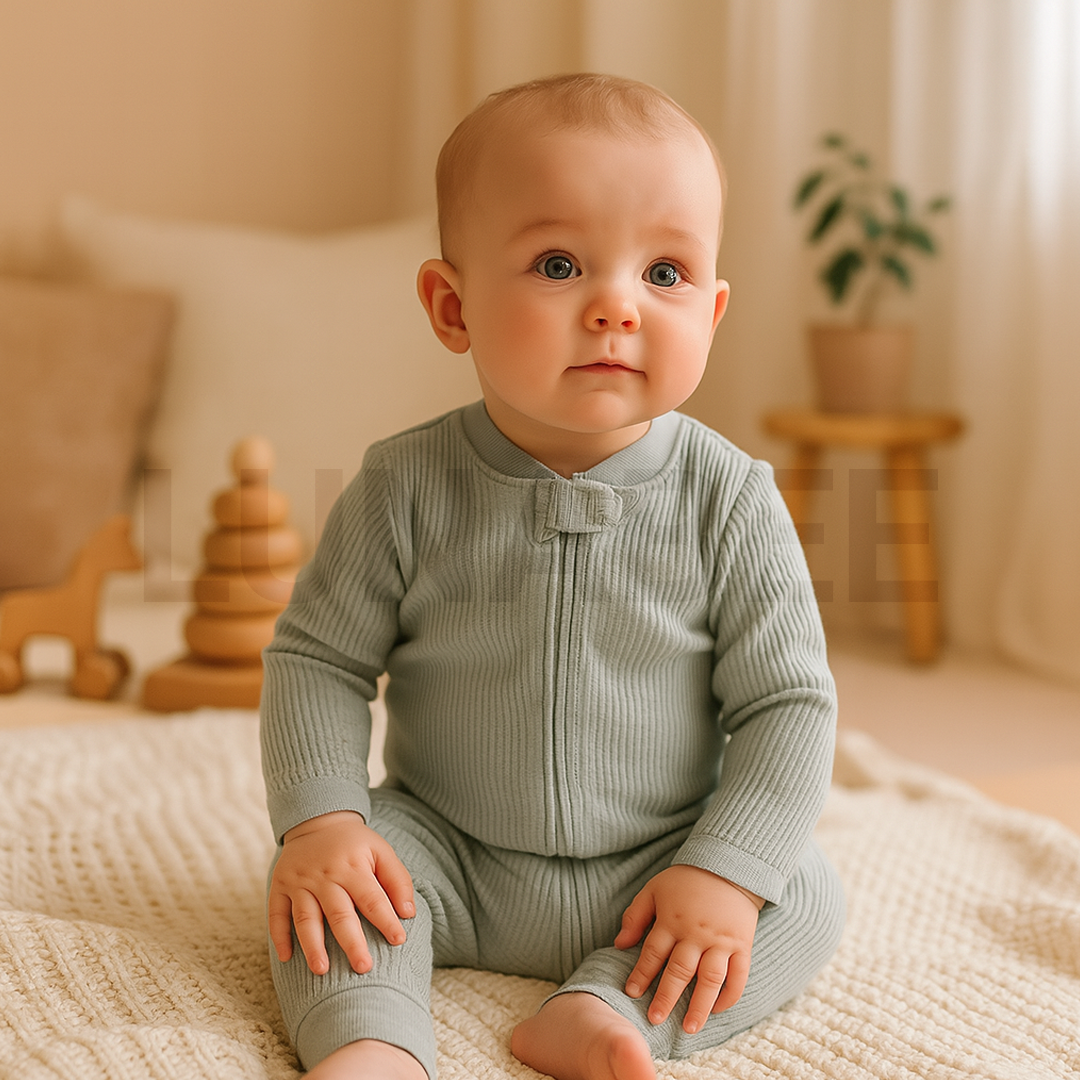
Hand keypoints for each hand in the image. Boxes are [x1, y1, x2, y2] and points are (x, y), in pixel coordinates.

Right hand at [268, 810, 414, 975]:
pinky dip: (279, 937)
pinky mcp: (279, 886)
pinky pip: (276, 914)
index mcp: (353, 867)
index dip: (386, 920)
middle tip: (363, 968)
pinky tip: (287, 958)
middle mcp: (325, 876)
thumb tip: (408, 914)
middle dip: (351, 942)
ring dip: (313, 945)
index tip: (399, 940)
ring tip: (321, 970)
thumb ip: (398, 880)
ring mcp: (299, 882)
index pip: (372, 899)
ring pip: (305, 918)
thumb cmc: (355, 845)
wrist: (318, 820)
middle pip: (339, 914)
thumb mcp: (381, 851)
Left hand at [615, 865, 761, 1033]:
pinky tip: (717, 1010)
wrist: (729, 865)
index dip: (641, 974)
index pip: (653, 952)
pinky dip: (729, 995)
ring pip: (710, 979)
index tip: (632, 993)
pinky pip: (738, 975)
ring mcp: (721, 941)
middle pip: (679, 971)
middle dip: (666, 997)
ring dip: (699, 1006)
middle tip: (654, 1019)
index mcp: (672, 920)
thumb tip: (619, 944)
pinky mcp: (742, 944)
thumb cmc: (686, 879)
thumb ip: (636, 916)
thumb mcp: (654, 889)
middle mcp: (696, 933)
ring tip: (689, 1028)